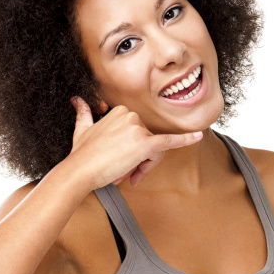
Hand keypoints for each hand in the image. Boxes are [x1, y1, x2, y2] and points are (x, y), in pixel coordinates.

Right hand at [67, 96, 203, 190]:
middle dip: (141, 161)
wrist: (79, 169)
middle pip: (150, 142)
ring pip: (154, 151)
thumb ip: (82, 113)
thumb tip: (76, 100)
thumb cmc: (81, 154)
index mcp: (121, 111)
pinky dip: (185, 140)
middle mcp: (131, 115)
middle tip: (125, 173)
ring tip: (125, 173)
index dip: (135, 153)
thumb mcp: (82, 129)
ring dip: (143, 166)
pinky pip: (169, 142)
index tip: (122, 163)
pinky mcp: (144, 144)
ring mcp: (138, 129)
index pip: (141, 132)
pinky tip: (198, 137)